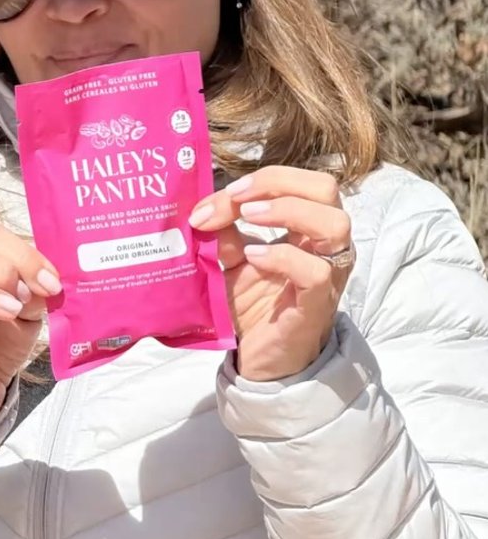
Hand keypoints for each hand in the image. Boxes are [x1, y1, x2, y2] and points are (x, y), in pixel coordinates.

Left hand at [189, 166, 353, 381]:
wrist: (259, 359)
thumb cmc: (253, 306)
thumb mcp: (231, 261)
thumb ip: (223, 232)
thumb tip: (202, 207)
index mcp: (308, 227)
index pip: (299, 182)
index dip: (261, 179)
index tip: (220, 195)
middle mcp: (325, 245)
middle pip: (326, 188)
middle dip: (277, 182)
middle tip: (238, 198)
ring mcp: (327, 274)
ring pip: (335, 223)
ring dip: (288, 210)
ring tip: (249, 218)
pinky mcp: (317, 304)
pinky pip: (316, 272)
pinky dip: (283, 257)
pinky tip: (254, 258)